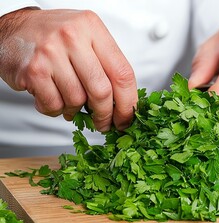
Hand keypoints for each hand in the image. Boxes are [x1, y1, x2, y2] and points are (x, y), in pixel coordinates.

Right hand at [0, 8, 136, 131]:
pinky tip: (53, 96)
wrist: (14, 28)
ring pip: (77, 100)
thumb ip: (107, 64)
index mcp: (93, 28)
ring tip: (70, 101)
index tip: (127, 118)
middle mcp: (73, 37)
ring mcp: (51, 53)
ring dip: (75, 110)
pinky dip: (56, 109)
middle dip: (106, 114)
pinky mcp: (33, 70)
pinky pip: (54, 104)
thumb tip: (124, 103)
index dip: (128, 102)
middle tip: (104, 124)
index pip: (122, 72)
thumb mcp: (87, 37)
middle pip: (102, 90)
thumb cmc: (56, 37)